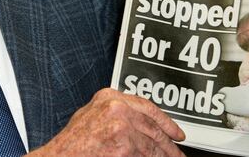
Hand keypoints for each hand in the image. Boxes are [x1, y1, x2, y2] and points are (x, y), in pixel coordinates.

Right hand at [29, 88, 184, 156]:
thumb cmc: (72, 143)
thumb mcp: (91, 116)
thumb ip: (114, 113)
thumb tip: (138, 122)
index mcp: (109, 97)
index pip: (147, 106)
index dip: (165, 121)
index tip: (175, 131)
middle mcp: (117, 108)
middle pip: (153, 126)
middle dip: (167, 143)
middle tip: (176, 152)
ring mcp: (122, 127)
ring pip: (151, 144)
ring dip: (163, 155)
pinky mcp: (124, 146)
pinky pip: (144, 156)